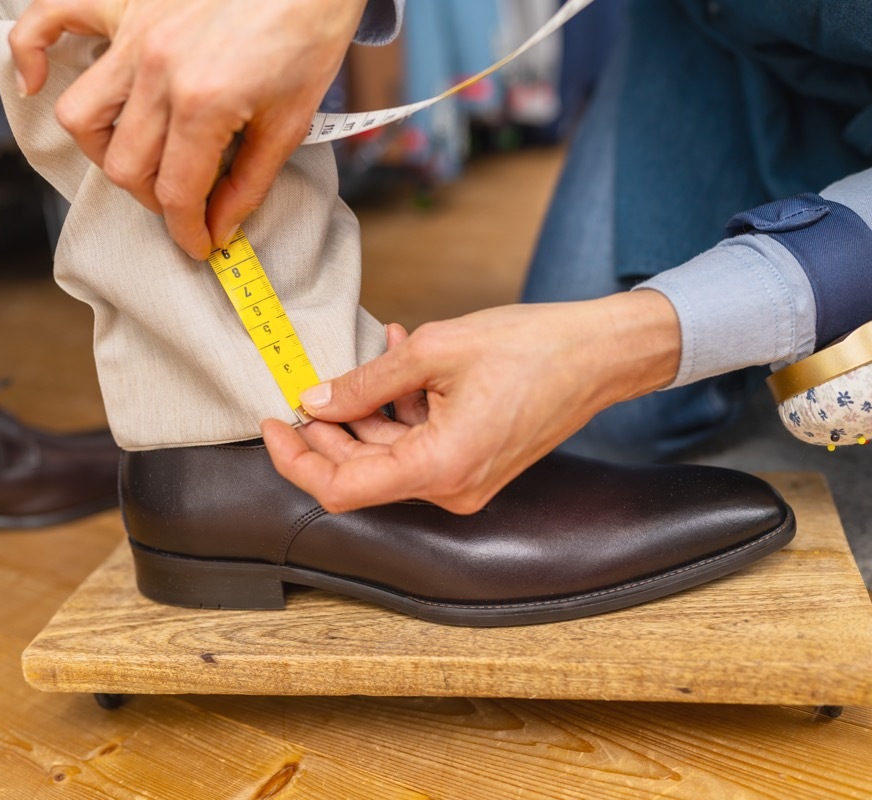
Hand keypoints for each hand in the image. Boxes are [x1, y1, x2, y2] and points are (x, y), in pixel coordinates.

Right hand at [9, 0, 367, 258]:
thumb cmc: (309, 32)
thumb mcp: (291, 120)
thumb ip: (249, 182)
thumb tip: (220, 227)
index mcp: (203, 103)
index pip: (176, 193)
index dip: (188, 231)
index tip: (200, 245)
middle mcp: (157, 70)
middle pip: (126, 166)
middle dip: (155, 200)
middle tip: (187, 202)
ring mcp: (134, 33)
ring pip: (83, 116)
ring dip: (107, 151)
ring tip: (143, 158)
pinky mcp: (125, 2)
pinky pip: (49, 20)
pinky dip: (31, 53)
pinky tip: (35, 81)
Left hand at [261, 291, 682, 513]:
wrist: (600, 355)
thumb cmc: (533, 349)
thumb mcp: (434, 349)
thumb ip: (366, 381)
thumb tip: (315, 401)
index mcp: (440, 467)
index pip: (340, 487)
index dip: (295, 459)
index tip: (272, 424)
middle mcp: (451, 488)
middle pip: (361, 472)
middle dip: (327, 428)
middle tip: (312, 383)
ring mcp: (465, 480)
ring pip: (388, 455)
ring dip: (366, 409)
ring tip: (371, 355)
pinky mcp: (474, 464)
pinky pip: (419, 444)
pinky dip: (400, 409)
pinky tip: (398, 363)